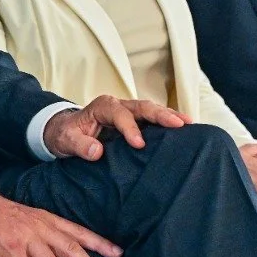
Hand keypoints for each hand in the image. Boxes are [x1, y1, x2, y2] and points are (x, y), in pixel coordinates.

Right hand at [0, 187, 121, 256]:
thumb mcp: (28, 217)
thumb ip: (46, 230)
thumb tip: (63, 249)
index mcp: (47, 220)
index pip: (78, 232)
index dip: (99, 243)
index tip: (118, 254)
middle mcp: (40, 228)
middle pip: (70, 250)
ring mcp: (24, 239)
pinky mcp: (7, 250)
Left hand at [42, 96, 188, 160]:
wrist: (66, 131)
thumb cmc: (66, 135)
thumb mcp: (66, 141)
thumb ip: (79, 145)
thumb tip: (96, 151)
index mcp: (102, 106)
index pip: (120, 114)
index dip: (130, 128)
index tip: (139, 144)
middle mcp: (118, 105)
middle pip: (142, 106)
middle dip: (161, 114)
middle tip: (180, 124)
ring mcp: (128, 111)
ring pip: (151, 110)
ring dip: (169, 116)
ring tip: (190, 124)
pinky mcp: (134, 120)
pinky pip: (152, 119)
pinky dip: (167, 122)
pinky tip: (183, 128)